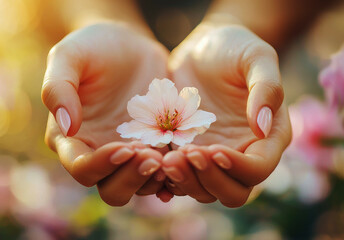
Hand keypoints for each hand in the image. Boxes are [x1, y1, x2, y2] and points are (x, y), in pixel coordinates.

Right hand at [42, 23, 168, 205]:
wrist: (129, 45)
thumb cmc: (94, 47)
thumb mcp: (70, 56)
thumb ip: (58, 88)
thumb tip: (67, 127)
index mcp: (71, 138)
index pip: (82, 167)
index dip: (101, 165)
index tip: (124, 147)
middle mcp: (99, 152)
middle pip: (111, 188)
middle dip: (131, 178)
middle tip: (153, 158)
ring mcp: (128, 152)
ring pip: (140, 185)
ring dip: (154, 178)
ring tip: (171, 157)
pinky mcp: (154, 146)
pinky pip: (164, 171)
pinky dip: (174, 173)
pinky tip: (186, 161)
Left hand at [163, 23, 291, 206]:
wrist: (203, 49)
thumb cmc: (234, 48)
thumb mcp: (255, 57)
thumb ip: (267, 88)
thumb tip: (263, 126)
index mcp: (268, 136)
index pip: (258, 169)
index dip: (238, 167)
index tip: (213, 148)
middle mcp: (243, 153)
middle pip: (232, 191)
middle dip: (209, 179)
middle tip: (185, 154)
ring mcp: (214, 156)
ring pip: (204, 190)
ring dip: (185, 181)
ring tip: (167, 159)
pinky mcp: (189, 152)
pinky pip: (180, 178)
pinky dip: (169, 177)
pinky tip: (155, 160)